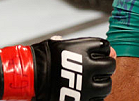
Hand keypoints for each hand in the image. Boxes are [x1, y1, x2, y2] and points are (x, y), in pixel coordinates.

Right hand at [0, 37, 115, 100]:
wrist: (28, 78)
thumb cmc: (41, 59)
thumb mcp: (59, 44)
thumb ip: (81, 45)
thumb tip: (106, 50)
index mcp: (83, 49)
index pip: (105, 47)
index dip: (104, 50)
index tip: (100, 53)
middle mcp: (87, 66)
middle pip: (110, 65)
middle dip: (106, 67)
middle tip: (99, 69)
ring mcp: (85, 85)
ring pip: (107, 85)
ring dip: (102, 83)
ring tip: (93, 82)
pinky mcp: (81, 100)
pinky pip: (98, 100)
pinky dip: (95, 96)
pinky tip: (88, 93)